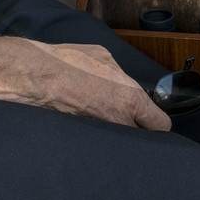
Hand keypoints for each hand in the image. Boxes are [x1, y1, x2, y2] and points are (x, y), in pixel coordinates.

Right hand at [16, 38, 170, 130]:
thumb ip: (121, 74)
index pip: (160, 125)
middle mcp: (119, 122)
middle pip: (142, 138)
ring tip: (103, 122)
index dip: (156, 123)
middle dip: (137, 131)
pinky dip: (97, 136)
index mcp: (131, 100)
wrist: (38, 76)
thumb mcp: (104, 57)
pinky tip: (87, 124)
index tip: (151, 121)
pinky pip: (100, 142)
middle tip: (127, 120)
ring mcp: (101, 134)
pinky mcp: (84, 139)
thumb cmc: (70, 62)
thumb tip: (123, 80)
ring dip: (117, 135)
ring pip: (120, 143)